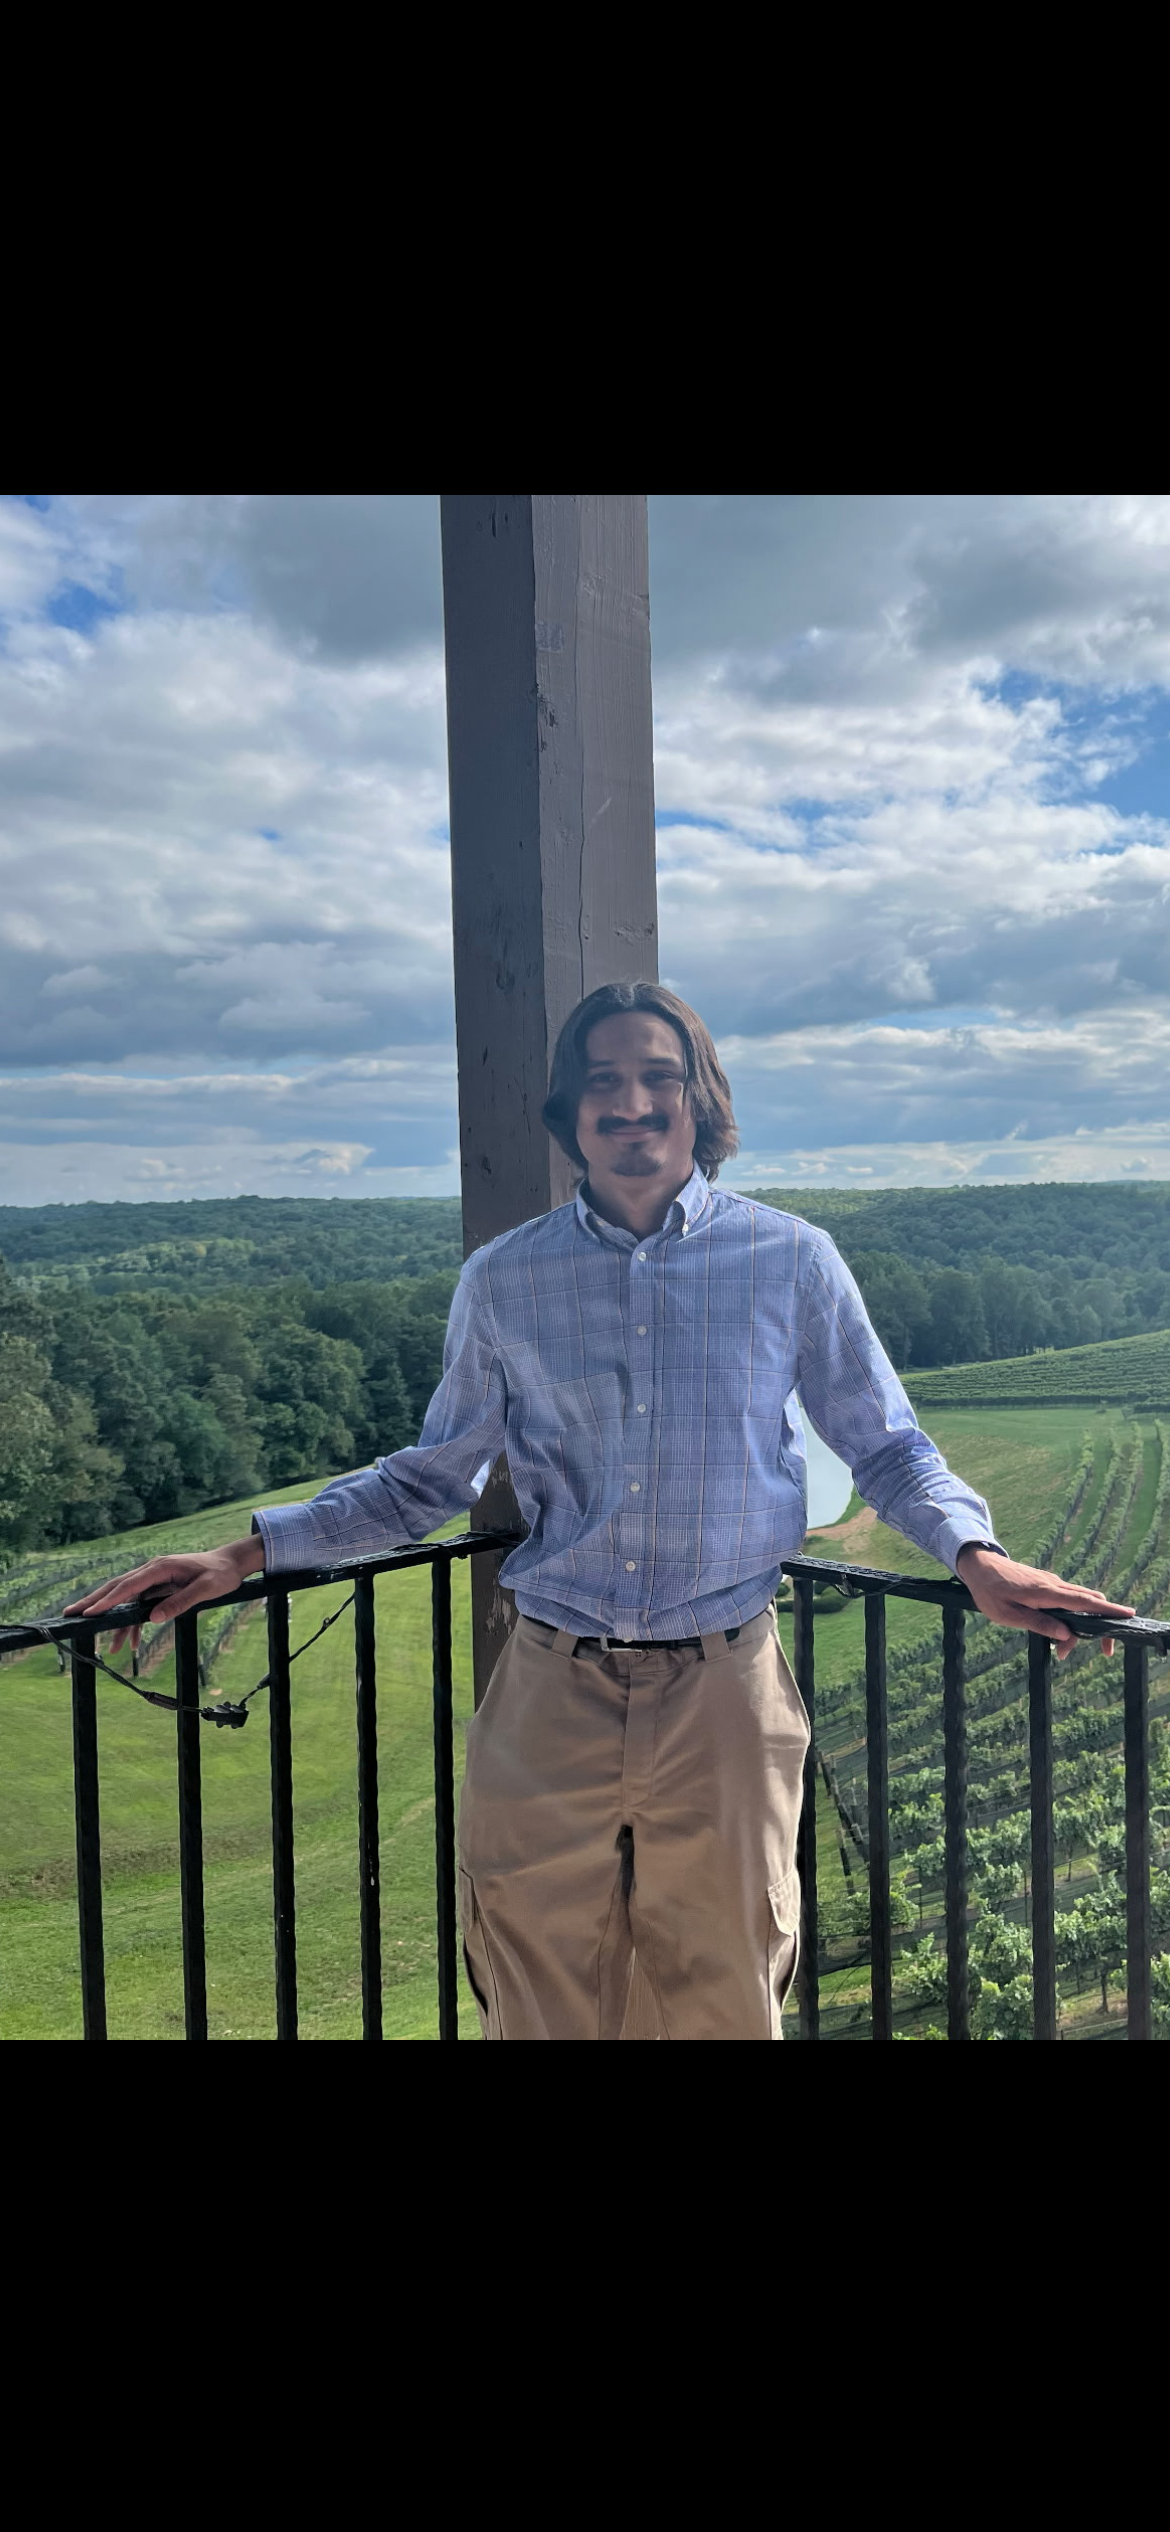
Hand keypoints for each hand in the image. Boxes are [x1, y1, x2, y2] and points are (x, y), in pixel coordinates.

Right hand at [64, 1535, 264, 1654]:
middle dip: (94, 1603)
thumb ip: (180, 1603)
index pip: (128, 1585)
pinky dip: (133, 1624)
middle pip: (117, 1588)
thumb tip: (152, 1619)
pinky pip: (139, 1606)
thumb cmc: (220, 1574)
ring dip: (114, 1621)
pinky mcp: (158, 1588)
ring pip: (125, 1600)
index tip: (90, 1613)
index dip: (108, 1600)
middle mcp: (152, 1570)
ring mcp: (154, 1579)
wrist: (230, 1564)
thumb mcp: (205, 1589)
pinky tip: (130, 1643)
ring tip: (105, 1645)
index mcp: (160, 1567)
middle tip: (71, 1615)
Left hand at [955, 1544, 1133, 1660]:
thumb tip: (1065, 1633)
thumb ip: (1037, 1623)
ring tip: (1060, 1649)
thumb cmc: (990, 1592)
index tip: (1128, 1615)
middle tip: (1091, 1652)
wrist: (979, 1566)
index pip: (1084, 1601)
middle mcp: (1054, 1585)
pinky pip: (1068, 1601)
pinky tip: (1056, 1631)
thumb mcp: (1008, 1615)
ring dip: (1079, 1626)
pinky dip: (1071, 1617)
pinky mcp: (1047, 1585)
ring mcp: (1052, 1584)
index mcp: (1046, 1593)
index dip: (1108, 1609)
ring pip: (1078, 1603)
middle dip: (1097, 1627)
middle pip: (1089, 1603)